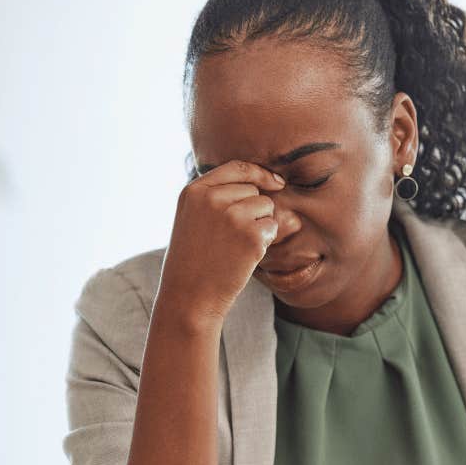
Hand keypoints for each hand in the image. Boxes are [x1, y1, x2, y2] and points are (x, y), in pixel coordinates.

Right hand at [157, 160, 284, 328]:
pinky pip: (272, 227)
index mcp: (194, 190)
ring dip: (260, 225)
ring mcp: (232, 215)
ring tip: (235, 246)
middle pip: (254, 189)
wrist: (189, 297)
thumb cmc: (192, 261)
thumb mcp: (191, 218)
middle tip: (231, 237)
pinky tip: (244, 256)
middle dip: (253, 210)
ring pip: (266, 206)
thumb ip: (214, 196)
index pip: (236, 167)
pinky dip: (265, 241)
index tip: (276, 182)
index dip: (260, 173)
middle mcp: (212, 197)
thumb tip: (256, 181)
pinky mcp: (250, 234)